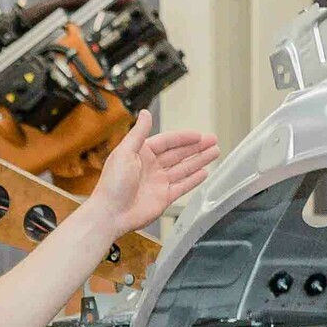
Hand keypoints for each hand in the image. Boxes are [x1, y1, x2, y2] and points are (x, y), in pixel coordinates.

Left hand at [83, 113, 221, 236]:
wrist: (111, 213)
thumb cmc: (112, 184)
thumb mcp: (125, 152)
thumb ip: (138, 133)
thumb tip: (145, 113)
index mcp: (141, 154)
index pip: (167, 142)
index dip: (183, 138)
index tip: (198, 135)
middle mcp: (151, 167)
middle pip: (178, 154)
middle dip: (196, 147)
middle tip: (212, 140)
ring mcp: (158, 183)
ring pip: (184, 168)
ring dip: (199, 160)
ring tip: (214, 152)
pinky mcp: (163, 198)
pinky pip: (182, 186)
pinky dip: (193, 180)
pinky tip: (204, 172)